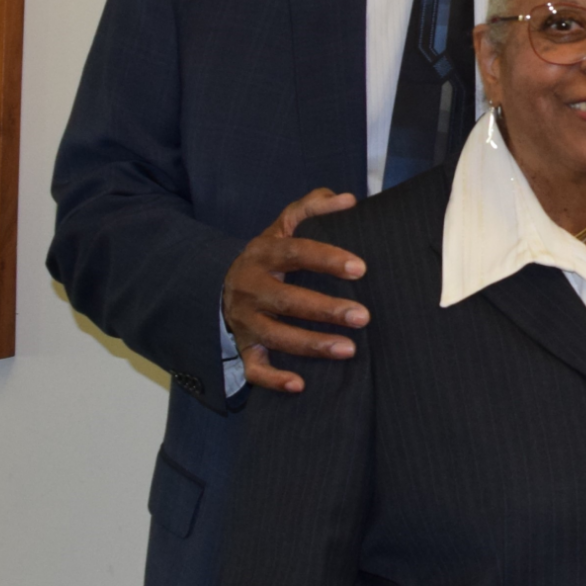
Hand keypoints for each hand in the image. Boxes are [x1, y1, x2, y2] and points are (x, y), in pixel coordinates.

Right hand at [222, 188, 368, 393]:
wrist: (222, 283)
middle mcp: (250, 287)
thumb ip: (313, 208)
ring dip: (312, 345)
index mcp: (263, 252)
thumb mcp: (284, 226)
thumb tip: (348, 200)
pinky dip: (273, 379)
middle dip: (326, 309)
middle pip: (288, 300)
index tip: (360, 268)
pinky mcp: (242, 346)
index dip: (327, 259)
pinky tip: (300, 385)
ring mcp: (244, 319)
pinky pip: (254, 368)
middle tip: (364, 316)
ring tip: (349, 349)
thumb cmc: (269, 254)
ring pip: (276, 335)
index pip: (296, 252)